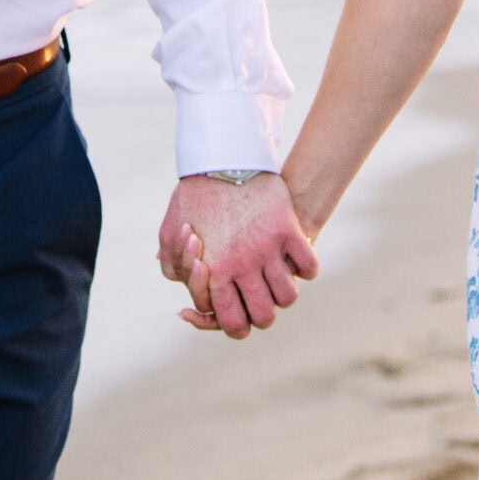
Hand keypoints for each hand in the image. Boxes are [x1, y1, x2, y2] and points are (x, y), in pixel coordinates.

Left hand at [157, 174, 318, 339]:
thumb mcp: (170, 232)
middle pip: (264, 316)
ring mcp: (267, 247)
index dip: (238, 325)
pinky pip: (308, 266)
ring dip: (284, 291)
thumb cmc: (194, 195)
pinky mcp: (287, 228)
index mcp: (214, 271)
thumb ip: (174, 268)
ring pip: (287, 295)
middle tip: (259, 296)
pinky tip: (295, 259)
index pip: (233, 323)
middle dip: (263, 313)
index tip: (239, 310)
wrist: (220, 155)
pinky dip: (306, 268)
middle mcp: (242, 265)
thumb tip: (187, 301)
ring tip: (277, 278)